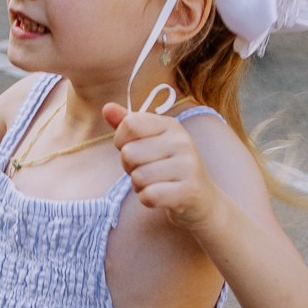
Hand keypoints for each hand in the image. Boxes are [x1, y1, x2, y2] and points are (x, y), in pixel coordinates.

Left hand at [102, 104, 220, 228]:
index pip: (130, 124)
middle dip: (130, 168)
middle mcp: (182, 141)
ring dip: (139, 186)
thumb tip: (106, 108)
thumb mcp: (150, 142)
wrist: (200, 199)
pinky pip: (149, 195)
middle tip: (147, 170)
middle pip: (128, 153)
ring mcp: (188, 165)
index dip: (121, 141)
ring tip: (155, 183)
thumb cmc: (167, 168)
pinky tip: (160, 196)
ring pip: (138, 177)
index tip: (134, 148)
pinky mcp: (189, 190)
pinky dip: (147, 199)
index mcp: (170, 125)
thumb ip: (127, 125)